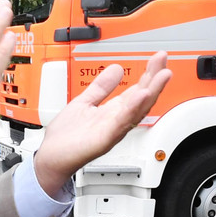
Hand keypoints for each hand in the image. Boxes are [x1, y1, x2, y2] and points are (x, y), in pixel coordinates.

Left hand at [32, 52, 171, 196]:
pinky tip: (141, 96)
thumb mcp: (85, 102)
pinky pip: (121, 123)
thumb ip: (101, 87)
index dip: (149, 74)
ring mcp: (112, 130)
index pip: (137, 90)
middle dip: (155, 79)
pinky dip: (132, 109)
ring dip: (151, 92)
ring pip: (137, 110)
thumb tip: (116, 69)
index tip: (158, 58)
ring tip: (162, 76)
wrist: (51, 157)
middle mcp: (117, 121)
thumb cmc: (66, 137)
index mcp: (113, 112)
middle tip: (164, 60)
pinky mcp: (104, 139)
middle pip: (142, 98)